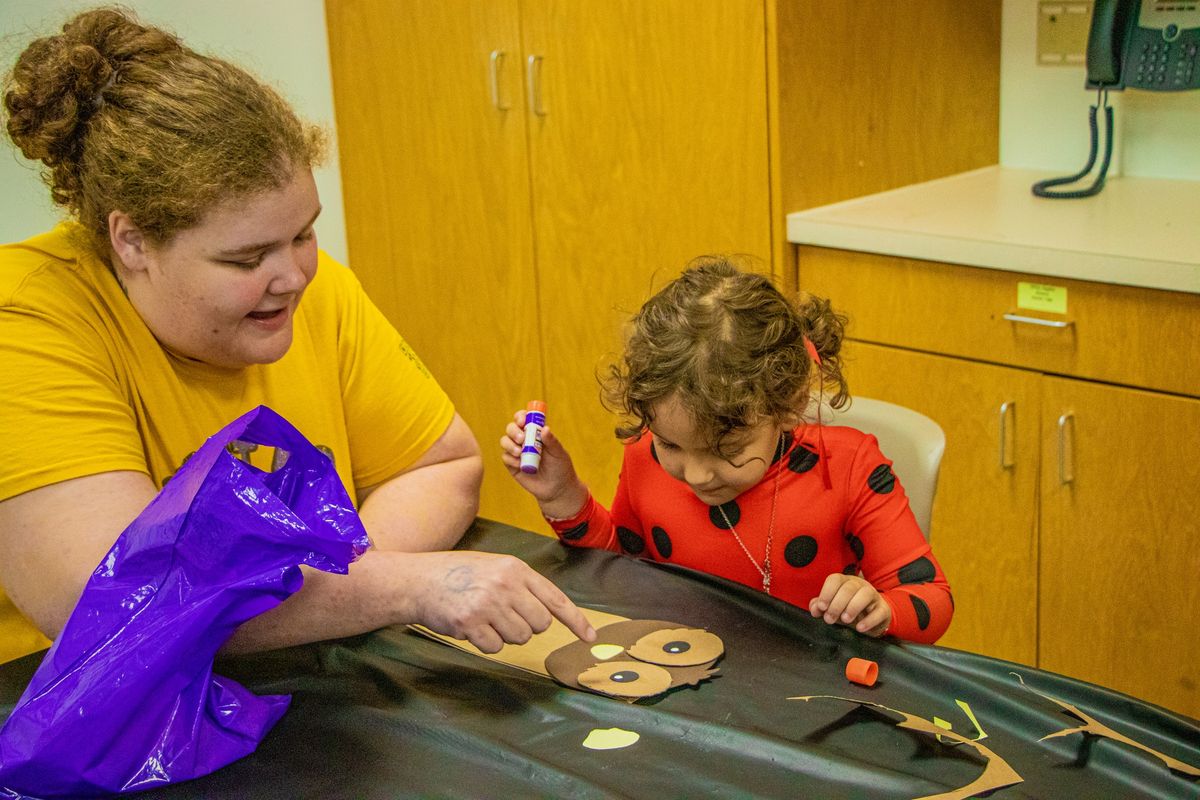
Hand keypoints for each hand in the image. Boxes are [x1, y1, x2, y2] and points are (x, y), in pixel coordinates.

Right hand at [408, 550, 596, 652]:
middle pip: (540, 624)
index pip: (555, 598)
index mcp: (516, 568)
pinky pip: (495, 648)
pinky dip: (485, 643)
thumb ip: (521, 585)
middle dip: (526, 627)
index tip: (590, 636)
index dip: (576, 620)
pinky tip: (470, 626)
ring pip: (519, 638)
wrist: (418, 580)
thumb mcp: (495, 567)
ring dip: (504, 635)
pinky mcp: (472, 623)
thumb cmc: (458, 575)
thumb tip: (549, 614)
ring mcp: (489, 603)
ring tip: (484, 618)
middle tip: (503, 617)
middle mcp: (506, 584)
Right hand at [499, 409, 587, 518]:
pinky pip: (505, 457)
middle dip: (513, 431)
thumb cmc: (560, 467)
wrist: (556, 489)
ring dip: (510, 444)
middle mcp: (524, 440)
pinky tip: (521, 465)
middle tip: (522, 438)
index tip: (522, 420)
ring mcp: (517, 452)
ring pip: (504, 441)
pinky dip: (511, 459)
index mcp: (535, 433)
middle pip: (511, 428)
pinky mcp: (512, 465)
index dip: (520, 416)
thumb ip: (552, 441)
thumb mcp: (559, 453)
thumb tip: (545, 428)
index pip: (523, 419)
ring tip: (520, 453)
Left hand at [808, 573, 891, 636]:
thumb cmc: (849, 610)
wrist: (873, 618)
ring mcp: (873, 596)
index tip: (821, 607)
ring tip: (845, 620)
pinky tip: (859, 628)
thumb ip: (821, 607)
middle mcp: (859, 585)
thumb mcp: (833, 608)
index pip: (835, 580)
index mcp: (844, 582)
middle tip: (829, 619)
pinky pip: (879, 611)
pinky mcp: (883, 609)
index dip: (826, 592)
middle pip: (848, 588)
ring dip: (853, 607)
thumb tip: (814, 608)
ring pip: (865, 594)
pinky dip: (869, 620)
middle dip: (836, 604)